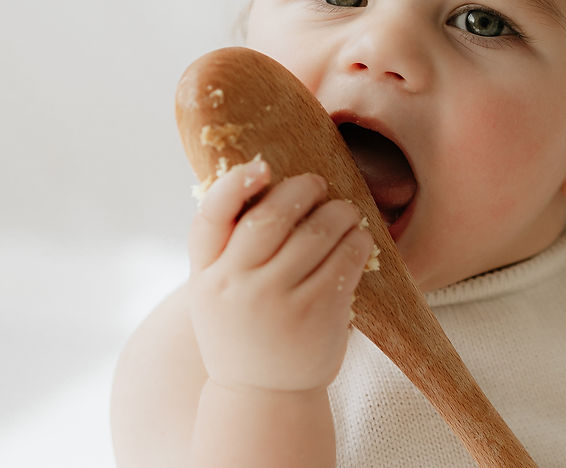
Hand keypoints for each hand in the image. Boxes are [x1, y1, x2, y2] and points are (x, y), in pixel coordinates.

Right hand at [186, 158, 373, 392]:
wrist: (263, 397)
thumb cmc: (243, 333)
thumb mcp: (218, 294)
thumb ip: (229, 249)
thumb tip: (263, 184)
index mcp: (205, 277)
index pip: (211, 217)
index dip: (235, 184)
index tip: (262, 166)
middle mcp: (236, 286)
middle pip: (271, 217)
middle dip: (301, 190)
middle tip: (317, 184)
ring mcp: (276, 301)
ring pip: (315, 232)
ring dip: (337, 212)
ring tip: (345, 211)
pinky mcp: (316, 313)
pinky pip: (344, 260)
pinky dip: (357, 241)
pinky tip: (360, 238)